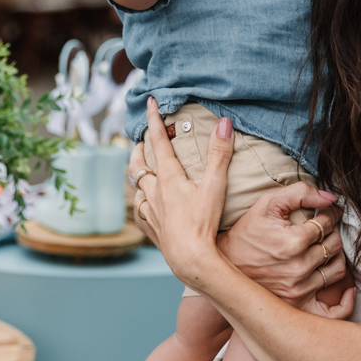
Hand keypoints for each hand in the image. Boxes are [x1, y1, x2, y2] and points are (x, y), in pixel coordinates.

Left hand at [132, 97, 234, 285]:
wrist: (189, 258)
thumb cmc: (203, 222)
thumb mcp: (215, 185)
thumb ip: (220, 153)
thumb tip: (224, 123)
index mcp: (169, 177)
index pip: (158, 140)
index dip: (154, 119)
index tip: (149, 102)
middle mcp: (154, 191)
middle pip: (138, 164)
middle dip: (138, 148)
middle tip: (140, 139)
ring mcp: (150, 211)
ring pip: (136, 187)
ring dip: (137, 174)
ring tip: (140, 169)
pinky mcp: (151, 228)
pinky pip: (139, 211)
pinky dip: (139, 202)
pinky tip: (143, 205)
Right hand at [217, 184, 345, 304]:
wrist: (223, 264)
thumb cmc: (246, 232)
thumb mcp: (267, 204)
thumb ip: (300, 193)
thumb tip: (331, 198)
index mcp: (293, 242)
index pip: (327, 223)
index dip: (327, 214)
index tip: (321, 213)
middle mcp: (298, 269)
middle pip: (335, 245)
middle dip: (332, 232)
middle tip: (322, 229)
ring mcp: (299, 290)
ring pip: (337, 270)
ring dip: (336, 256)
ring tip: (324, 248)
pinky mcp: (298, 305)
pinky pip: (333, 311)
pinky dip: (345, 301)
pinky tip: (348, 290)